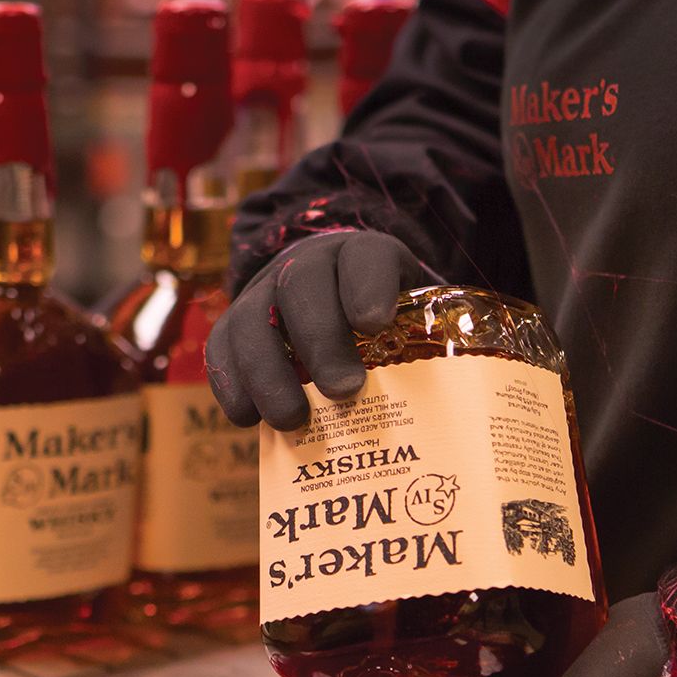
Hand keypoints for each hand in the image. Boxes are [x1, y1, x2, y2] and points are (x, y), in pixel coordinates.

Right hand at [206, 230, 424, 429]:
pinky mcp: (232, 324)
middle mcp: (306, 266)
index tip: (375, 325)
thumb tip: (456, 399)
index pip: (364, 257)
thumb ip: (426, 340)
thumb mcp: (410, 313)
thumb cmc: (377, 320)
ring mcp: (263, 292)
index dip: (367, 287)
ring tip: (293, 420)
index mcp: (359, 256)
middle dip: (321, 340)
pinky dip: (230, 385)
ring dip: (269, 373)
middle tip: (344, 390)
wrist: (324, 293)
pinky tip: (248, 418)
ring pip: (251, 320)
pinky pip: (220, 348)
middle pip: (302, 287)